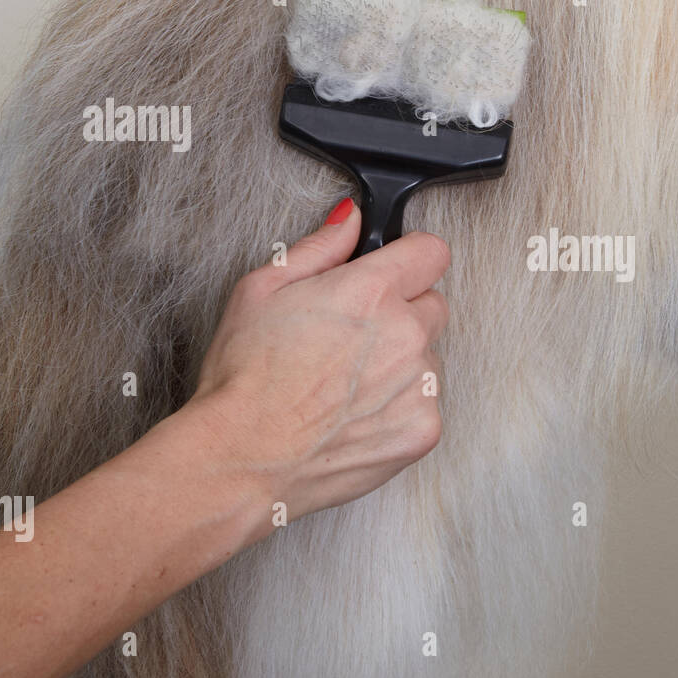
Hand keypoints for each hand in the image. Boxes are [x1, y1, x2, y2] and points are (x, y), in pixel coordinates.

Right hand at [189, 198, 449, 524]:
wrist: (243, 458)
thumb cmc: (245, 380)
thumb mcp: (261, 289)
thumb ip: (320, 247)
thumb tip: (351, 219)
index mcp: (372, 291)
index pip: (431, 253)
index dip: (410, 260)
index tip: (396, 272)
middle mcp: (406, 335)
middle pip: (434, 306)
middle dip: (403, 314)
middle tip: (354, 338)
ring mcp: (421, 385)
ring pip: (430, 359)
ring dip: (402, 364)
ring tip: (345, 385)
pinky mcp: (424, 428)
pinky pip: (426, 405)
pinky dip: (400, 409)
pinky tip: (355, 415)